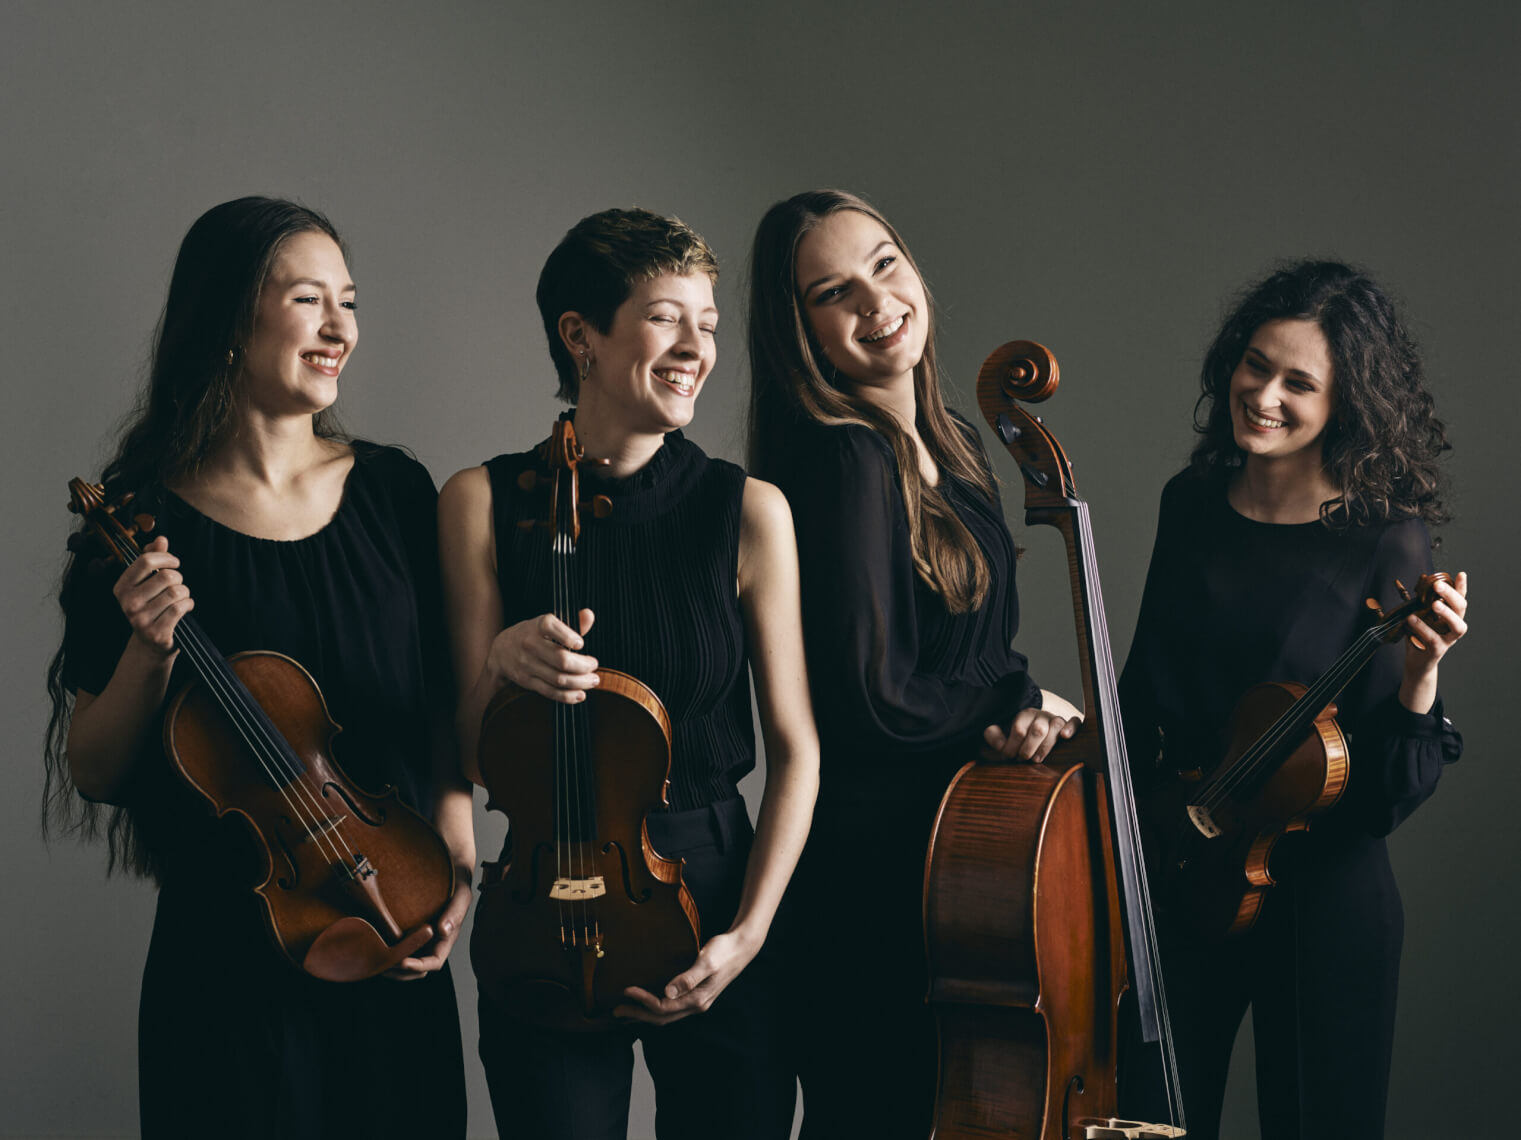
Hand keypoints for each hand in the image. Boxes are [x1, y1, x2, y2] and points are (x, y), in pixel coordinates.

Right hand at [113, 535, 192, 655]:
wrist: (150, 644)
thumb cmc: (152, 607)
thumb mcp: (148, 582)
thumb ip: (153, 559)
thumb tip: (160, 539)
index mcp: (121, 587)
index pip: (146, 560)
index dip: (166, 558)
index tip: (174, 563)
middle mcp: (127, 602)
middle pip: (166, 576)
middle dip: (179, 578)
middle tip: (177, 586)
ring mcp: (140, 619)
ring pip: (176, 592)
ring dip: (185, 593)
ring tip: (180, 598)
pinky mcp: (156, 632)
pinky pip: (180, 608)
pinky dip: (188, 604)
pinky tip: (185, 608)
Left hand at [385, 869, 472, 979]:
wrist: (452, 871)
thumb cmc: (458, 884)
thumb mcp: (461, 895)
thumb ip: (455, 913)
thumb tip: (443, 931)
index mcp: (446, 940)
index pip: (434, 962)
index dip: (418, 966)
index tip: (402, 962)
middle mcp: (432, 943)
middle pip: (417, 970)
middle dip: (400, 973)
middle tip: (382, 966)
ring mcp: (420, 939)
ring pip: (406, 964)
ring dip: (392, 968)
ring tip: (375, 962)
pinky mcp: (408, 932)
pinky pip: (398, 949)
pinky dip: (388, 954)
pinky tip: (374, 947)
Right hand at [486, 608, 598, 702]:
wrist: (501, 652)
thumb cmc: (532, 635)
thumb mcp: (547, 625)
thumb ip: (571, 622)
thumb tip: (589, 615)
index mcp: (537, 626)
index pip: (550, 627)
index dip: (567, 636)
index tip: (580, 643)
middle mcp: (530, 644)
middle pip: (560, 659)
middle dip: (583, 665)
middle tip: (594, 665)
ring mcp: (527, 665)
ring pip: (558, 678)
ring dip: (580, 682)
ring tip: (593, 680)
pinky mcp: (527, 681)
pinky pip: (550, 692)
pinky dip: (568, 695)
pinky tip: (581, 694)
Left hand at [613, 927, 760, 1025]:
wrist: (741, 947)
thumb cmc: (723, 951)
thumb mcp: (706, 961)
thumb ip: (688, 978)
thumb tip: (667, 992)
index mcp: (697, 999)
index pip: (663, 1007)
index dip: (642, 1001)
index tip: (626, 990)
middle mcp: (696, 1005)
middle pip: (662, 1017)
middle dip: (638, 1015)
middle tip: (616, 1011)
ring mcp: (697, 1002)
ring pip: (666, 1015)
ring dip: (645, 1014)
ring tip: (626, 1011)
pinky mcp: (696, 995)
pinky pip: (671, 1008)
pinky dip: (655, 1008)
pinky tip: (647, 1003)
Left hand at [984, 705, 1078, 763]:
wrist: (1033, 734)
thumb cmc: (1017, 738)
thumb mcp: (1001, 734)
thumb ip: (993, 736)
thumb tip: (1001, 744)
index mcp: (1024, 715)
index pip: (1018, 730)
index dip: (1011, 747)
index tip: (1008, 756)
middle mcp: (1041, 715)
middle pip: (1038, 730)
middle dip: (1028, 749)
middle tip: (1022, 759)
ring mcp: (1056, 720)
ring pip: (1056, 726)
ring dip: (1046, 746)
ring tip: (1037, 759)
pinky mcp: (1069, 726)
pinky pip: (1075, 722)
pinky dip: (1071, 728)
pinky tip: (1064, 737)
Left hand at [1399, 572, 1467, 713]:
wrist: (1417, 663)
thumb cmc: (1418, 636)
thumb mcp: (1417, 615)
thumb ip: (1416, 601)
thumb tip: (1411, 581)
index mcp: (1450, 616)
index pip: (1459, 599)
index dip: (1461, 587)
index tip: (1460, 574)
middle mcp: (1453, 627)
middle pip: (1461, 608)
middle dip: (1451, 595)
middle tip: (1438, 586)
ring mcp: (1448, 639)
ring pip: (1458, 626)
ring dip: (1447, 614)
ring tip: (1434, 604)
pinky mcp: (1438, 650)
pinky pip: (1433, 639)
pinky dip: (1422, 628)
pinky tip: (1412, 619)